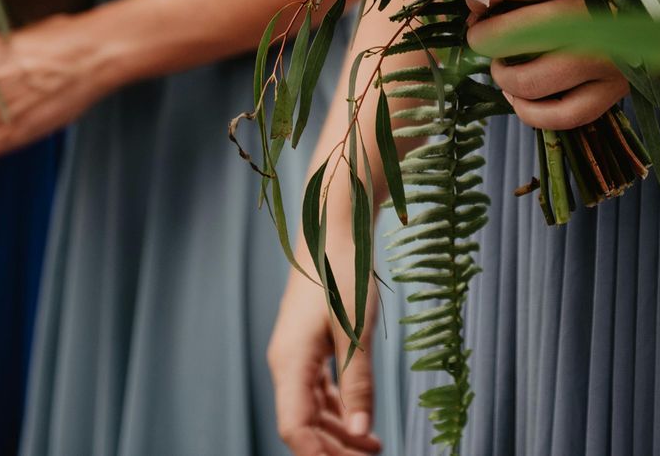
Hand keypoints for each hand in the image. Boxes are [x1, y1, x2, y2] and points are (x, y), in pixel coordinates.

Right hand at [268, 253, 382, 454]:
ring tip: (373, 448)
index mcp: (290, 363)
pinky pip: (318, 390)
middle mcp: (286, 363)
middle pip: (303, 424)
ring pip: (312, 410)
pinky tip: (361, 420)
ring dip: (339, 432)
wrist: (334, 226)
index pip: (295, 428)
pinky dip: (339, 409)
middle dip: (334, 449)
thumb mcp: (357, 329)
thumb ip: (358, 383)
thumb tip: (362, 433)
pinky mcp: (307, 345)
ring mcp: (295, 354)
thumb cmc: (344, 271)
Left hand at [467, 0, 626, 130]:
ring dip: (504, 78)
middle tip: (483, 37)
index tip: (477, 3)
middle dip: (483, 40)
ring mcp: (605, 56)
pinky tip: (521, 99)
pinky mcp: (616, 89)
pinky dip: (531, 113)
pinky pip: (562, 116)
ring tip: (503, 67)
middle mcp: (589, 16)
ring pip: (529, 82)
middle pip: (508, 36)